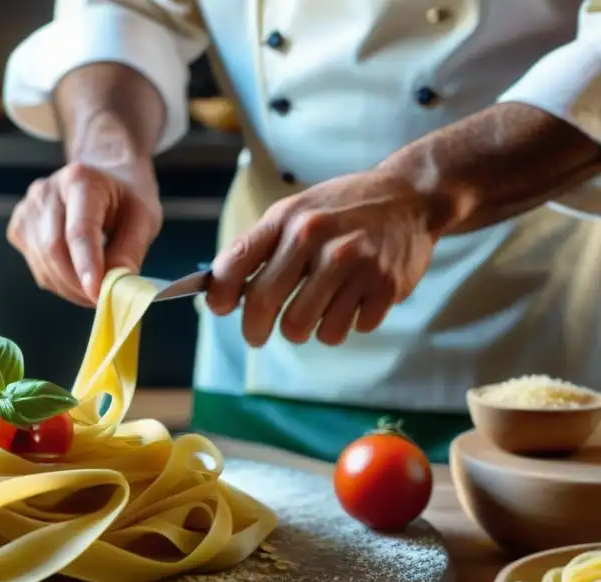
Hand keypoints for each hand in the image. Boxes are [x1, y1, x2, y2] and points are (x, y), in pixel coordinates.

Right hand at [7, 158, 161, 305]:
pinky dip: (60, 283)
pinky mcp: (19, 229)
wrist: (103, 179)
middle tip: (104, 299)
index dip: (87, 264)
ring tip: (95, 289)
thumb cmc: (125, 199)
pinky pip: (38, 269)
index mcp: (80, 180)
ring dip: (71, 288)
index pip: (79, 229)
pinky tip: (78, 276)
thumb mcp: (143, 218)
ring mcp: (27, 210)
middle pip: (55, 250)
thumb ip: (131, 250)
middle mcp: (46, 192)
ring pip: (44, 265)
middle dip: (79, 284)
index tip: (97, 292)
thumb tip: (114, 286)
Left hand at [207, 171, 437, 346]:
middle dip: (254, 329)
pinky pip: (346, 330)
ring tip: (313, 312)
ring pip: (303, 328)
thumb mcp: (295, 212)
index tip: (221, 309)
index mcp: (288, 220)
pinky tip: (351, 302)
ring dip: (303, 330)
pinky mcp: (384, 286)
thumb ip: (259, 247)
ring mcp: (353, 263)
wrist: (410, 198)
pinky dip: (344, 324)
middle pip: (263, 305)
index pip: (235, 264)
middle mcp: (317, 239)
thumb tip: (219, 292)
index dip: (220, 295)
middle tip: (257, 336)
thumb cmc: (341, 210)